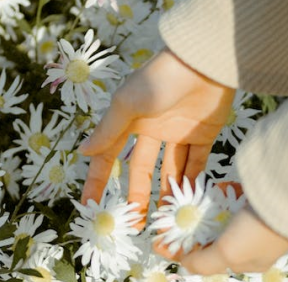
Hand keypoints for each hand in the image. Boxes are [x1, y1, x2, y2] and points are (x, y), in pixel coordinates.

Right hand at [79, 48, 235, 228]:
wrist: (204, 62)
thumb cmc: (159, 78)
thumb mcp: (127, 104)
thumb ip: (107, 130)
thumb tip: (83, 152)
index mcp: (129, 120)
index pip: (110, 156)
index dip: (99, 180)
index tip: (90, 205)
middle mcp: (152, 128)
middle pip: (141, 170)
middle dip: (137, 196)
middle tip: (135, 224)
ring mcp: (178, 132)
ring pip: (169, 170)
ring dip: (165, 193)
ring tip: (163, 221)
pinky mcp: (203, 133)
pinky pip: (195, 163)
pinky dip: (191, 181)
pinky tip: (185, 201)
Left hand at [176, 206, 287, 274]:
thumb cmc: (257, 233)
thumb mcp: (227, 253)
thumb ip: (204, 263)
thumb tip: (184, 266)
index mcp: (252, 263)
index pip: (218, 261)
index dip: (199, 251)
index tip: (181, 236)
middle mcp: (258, 244)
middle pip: (223, 238)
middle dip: (206, 228)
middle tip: (188, 216)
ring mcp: (262, 222)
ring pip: (229, 217)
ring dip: (215, 210)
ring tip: (199, 201)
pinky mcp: (263, 202)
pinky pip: (238, 200)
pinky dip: (226, 197)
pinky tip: (218, 190)